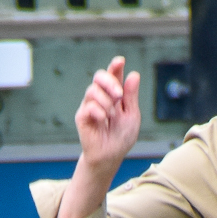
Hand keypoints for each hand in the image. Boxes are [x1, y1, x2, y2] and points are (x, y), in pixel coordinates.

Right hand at [75, 55, 141, 171]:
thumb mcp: (131, 115)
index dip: (115, 66)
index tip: (120, 61)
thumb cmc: (121, 136)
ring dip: (106, 101)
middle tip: (119, 95)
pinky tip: (103, 120)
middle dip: (110, 81)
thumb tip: (134, 74)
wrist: (110, 156)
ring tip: (111, 116)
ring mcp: (90, 105)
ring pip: (93, 90)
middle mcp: (101, 96)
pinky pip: (89, 106)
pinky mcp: (82, 116)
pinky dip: (98, 111)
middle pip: (99, 76)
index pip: (113, 74)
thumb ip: (131, 96)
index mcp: (114, 94)